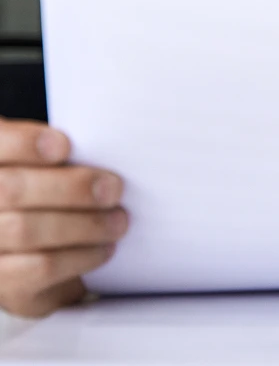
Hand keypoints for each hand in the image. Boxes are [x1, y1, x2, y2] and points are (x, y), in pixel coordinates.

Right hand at [0, 118, 126, 316]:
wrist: (34, 256)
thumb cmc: (48, 195)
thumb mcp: (46, 169)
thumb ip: (56, 157)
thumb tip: (100, 150)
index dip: (24, 143)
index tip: (65, 146)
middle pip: (11, 190)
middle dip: (70, 187)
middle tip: (114, 189)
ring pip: (26, 230)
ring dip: (84, 224)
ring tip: (119, 221)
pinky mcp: (1, 282)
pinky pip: (38, 268)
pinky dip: (80, 256)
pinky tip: (104, 248)